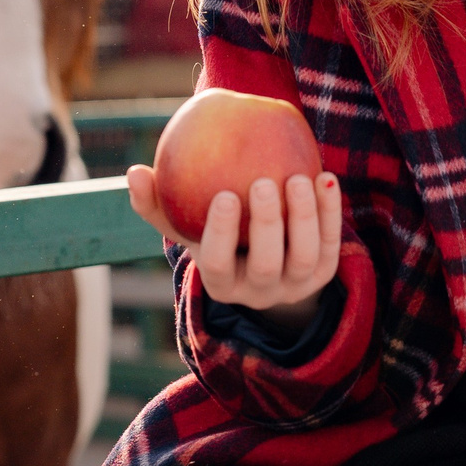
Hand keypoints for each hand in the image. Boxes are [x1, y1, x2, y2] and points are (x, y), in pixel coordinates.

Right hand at [128, 165, 341, 333]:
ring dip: (304, 218)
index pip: (219, 264)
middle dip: (267, 225)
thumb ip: (157, 203)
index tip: (223, 194)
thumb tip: (134, 173)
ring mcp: (295, 287)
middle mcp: (259, 293)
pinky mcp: (323, 276)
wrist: (263, 263)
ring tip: (298, 177)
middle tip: (263, 182)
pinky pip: (331, 245)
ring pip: (304, 257)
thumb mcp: (184, 226)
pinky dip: (331, 214)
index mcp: (221, 283)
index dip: (221, 234)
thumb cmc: (213, 235)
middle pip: (266, 264)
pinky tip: (326, 178)